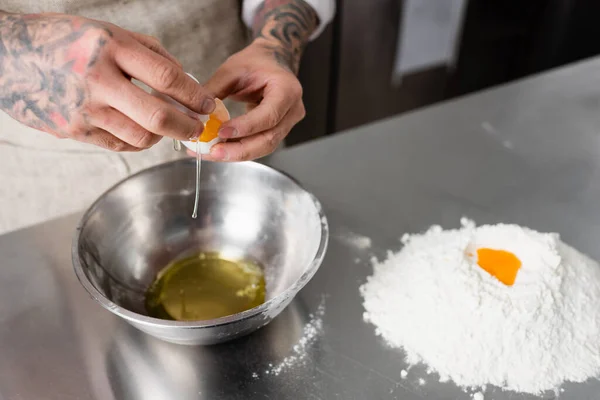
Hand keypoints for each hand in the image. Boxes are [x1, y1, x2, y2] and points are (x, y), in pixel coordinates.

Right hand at [0, 12, 214, 150]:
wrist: (7, 55)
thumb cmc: (63, 40)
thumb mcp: (107, 30)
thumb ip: (148, 53)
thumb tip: (185, 78)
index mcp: (110, 47)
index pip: (166, 76)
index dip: (193, 94)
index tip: (207, 103)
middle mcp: (98, 80)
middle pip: (157, 116)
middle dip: (187, 126)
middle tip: (198, 128)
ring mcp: (84, 109)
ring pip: (140, 137)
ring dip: (163, 136)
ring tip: (168, 128)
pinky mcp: (73, 130)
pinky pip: (118, 144)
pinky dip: (137, 140)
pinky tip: (141, 130)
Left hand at [198, 40, 305, 160]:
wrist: (273, 60)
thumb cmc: (256, 61)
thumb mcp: (232, 69)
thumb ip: (214, 90)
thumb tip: (193, 113)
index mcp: (286, 90)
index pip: (268, 116)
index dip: (245, 127)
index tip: (221, 132)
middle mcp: (292, 110)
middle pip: (269, 139)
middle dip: (239, 150)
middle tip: (214, 152)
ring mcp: (288, 123)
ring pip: (264, 146)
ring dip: (237, 153)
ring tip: (212, 153)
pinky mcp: (278, 130)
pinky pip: (260, 144)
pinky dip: (239, 149)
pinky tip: (220, 150)